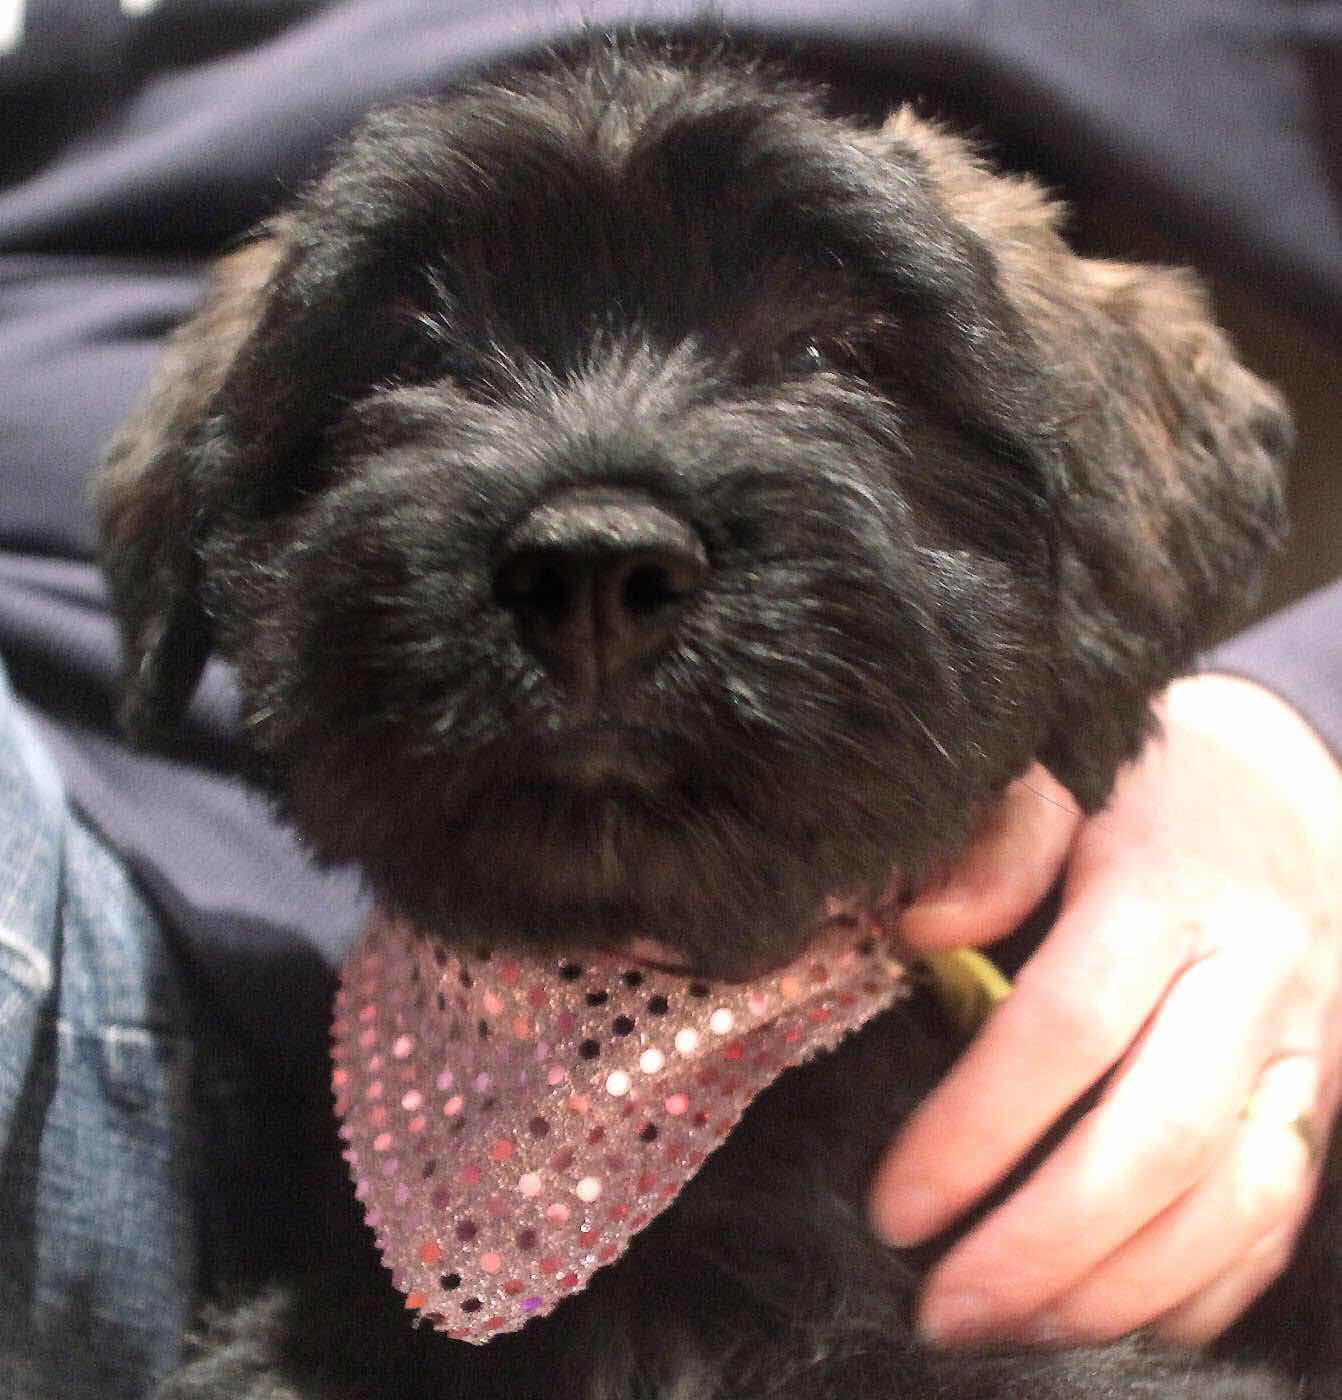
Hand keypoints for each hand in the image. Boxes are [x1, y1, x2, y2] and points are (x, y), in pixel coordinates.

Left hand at [869, 674, 1341, 1348]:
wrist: (1284, 778)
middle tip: (940, 1310)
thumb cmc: (1142, 786)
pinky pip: (1283, 1214)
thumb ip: (995, 843)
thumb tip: (927, 930)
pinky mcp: (1328, 1091)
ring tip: (1009, 1332)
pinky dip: (1207, 1287)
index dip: (974, 1132)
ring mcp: (1307, 1045)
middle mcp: (1252, 976)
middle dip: (1041, 1249)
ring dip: (1114, 1292)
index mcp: (1165, 890)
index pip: (1063, 1031)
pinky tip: (1123, 1320)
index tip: (896, 1207)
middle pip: (1153, 1142)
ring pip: (1229, 1204)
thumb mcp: (1060, 774)